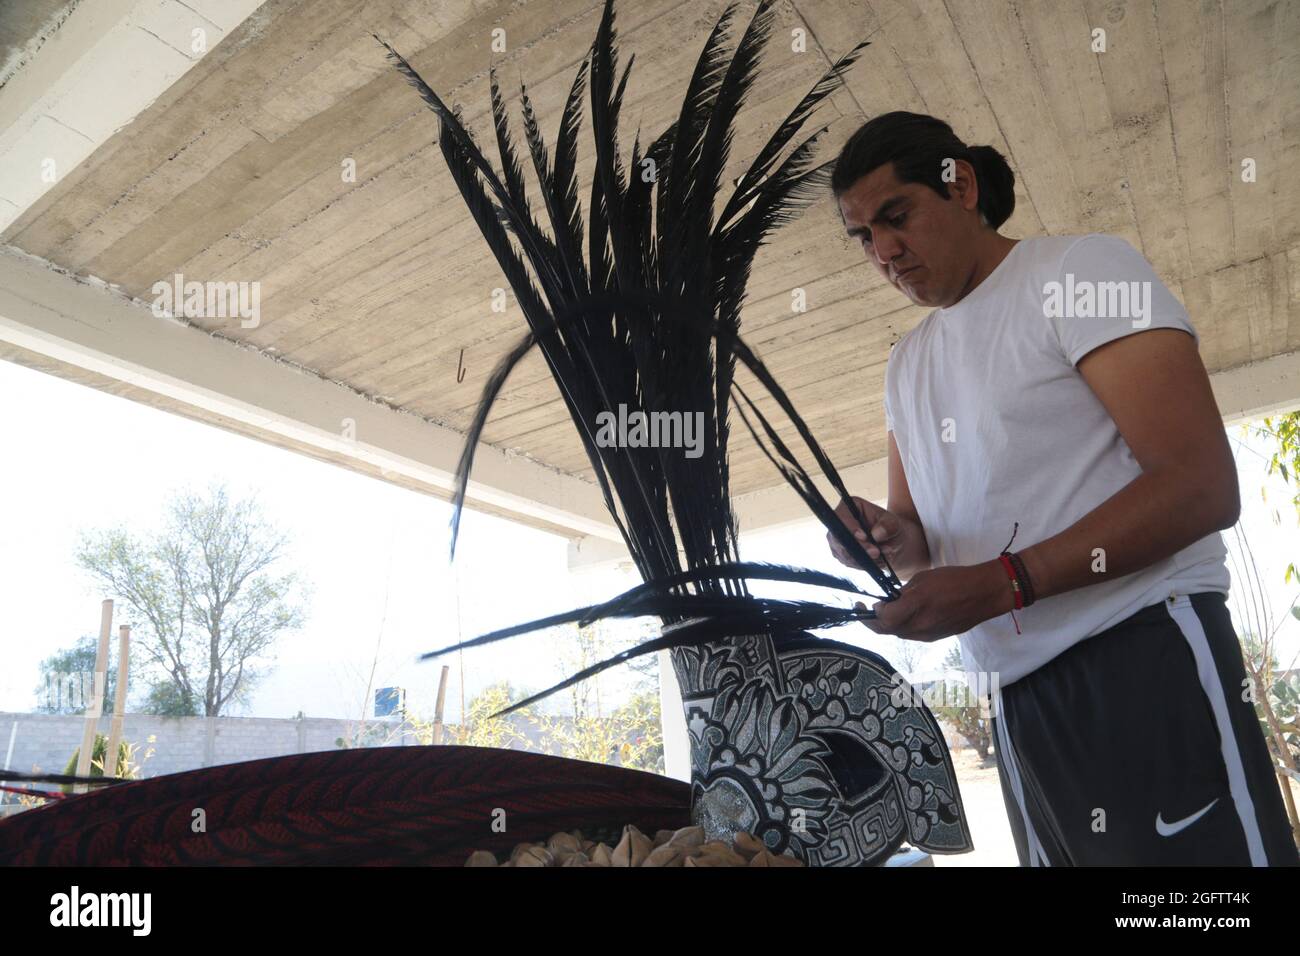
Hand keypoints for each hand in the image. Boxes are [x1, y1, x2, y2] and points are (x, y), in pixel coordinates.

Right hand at [827, 496, 906, 569]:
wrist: (890, 541)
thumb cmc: (889, 527)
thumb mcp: (893, 522)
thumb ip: (887, 526)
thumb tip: (877, 534)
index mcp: (847, 508)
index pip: (842, 519)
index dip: (850, 529)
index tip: (864, 537)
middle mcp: (837, 524)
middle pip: (840, 539)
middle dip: (859, 548)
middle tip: (876, 552)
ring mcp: (836, 541)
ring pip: (845, 554)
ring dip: (865, 558)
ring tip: (884, 555)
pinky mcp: (840, 555)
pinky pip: (849, 563)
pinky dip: (865, 564)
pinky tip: (878, 560)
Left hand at [856, 560, 1014, 641]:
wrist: (984, 593)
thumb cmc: (954, 579)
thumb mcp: (923, 579)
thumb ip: (904, 592)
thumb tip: (890, 600)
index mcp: (915, 607)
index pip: (883, 619)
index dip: (872, 613)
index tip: (868, 604)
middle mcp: (919, 626)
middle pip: (888, 631)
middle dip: (874, 623)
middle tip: (867, 612)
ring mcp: (928, 635)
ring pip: (900, 634)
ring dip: (890, 625)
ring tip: (887, 611)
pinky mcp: (936, 637)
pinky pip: (913, 635)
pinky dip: (904, 626)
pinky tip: (906, 615)